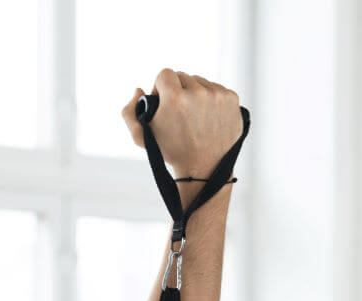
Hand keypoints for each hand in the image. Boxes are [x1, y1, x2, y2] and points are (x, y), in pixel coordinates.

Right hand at [121, 69, 241, 176]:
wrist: (203, 166)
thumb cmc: (171, 151)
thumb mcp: (141, 137)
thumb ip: (129, 111)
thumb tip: (139, 89)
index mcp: (174, 99)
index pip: (165, 73)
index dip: (160, 87)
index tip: (163, 101)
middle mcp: (198, 93)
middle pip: (183, 76)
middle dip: (177, 90)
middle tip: (178, 111)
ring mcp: (217, 94)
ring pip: (200, 81)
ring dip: (194, 93)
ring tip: (192, 115)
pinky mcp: (232, 98)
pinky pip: (216, 88)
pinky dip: (210, 98)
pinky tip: (205, 116)